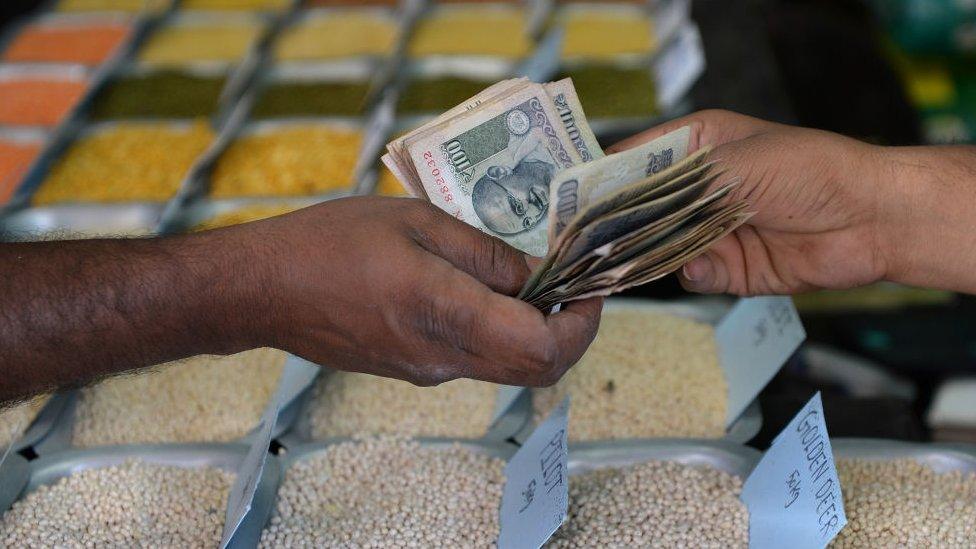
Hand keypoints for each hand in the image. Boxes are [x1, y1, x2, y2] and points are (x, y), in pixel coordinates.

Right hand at [238, 196, 601, 386]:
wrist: (265, 290)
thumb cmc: (331, 244)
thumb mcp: (418, 223)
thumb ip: (486, 253)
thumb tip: (537, 274)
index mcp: (448, 315)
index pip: (545, 349)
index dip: (583, 322)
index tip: (588, 285)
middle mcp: (444, 357)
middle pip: (537, 369)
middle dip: (568, 328)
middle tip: (568, 282)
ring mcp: (427, 370)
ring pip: (507, 365)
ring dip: (532, 328)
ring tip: (522, 275)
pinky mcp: (412, 369)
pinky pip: (473, 358)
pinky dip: (495, 329)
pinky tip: (475, 287)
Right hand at [610, 110, 892, 294]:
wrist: (870, 219)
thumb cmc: (811, 170)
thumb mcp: (736, 164)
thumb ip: (677, 189)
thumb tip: (629, 215)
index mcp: (695, 145)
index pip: (633, 159)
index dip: (601, 178)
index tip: (569, 199)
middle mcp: (696, 187)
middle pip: (638, 209)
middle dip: (616, 224)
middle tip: (582, 240)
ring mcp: (709, 228)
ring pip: (656, 246)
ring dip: (646, 253)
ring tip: (625, 259)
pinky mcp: (727, 267)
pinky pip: (689, 273)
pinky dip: (687, 272)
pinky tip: (693, 264)